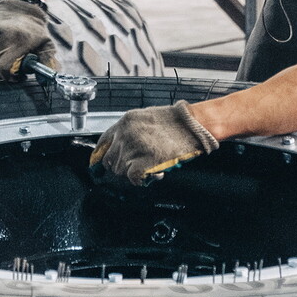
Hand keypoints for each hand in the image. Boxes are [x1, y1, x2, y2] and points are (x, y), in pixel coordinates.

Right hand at [0, 0, 57, 79]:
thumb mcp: (47, 44)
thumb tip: (45, 81)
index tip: (17, 74)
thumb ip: (48, 63)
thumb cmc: (35, 30)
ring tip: (1, 58)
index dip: (10, 76)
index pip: (4, 68)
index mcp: (18, 40)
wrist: (21, 6)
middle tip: (8, 68)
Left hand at [89, 101, 218, 185]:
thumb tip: (120, 148)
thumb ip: (130, 131)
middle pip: (110, 160)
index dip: (103, 156)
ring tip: (149, 166)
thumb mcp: (146, 118)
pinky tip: (150, 174)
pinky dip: (140, 179)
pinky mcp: (145, 160)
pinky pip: (132, 176)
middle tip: (136, 166)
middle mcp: (125, 133)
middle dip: (121, 167)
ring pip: (121, 170)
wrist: (194, 125)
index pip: (102, 143)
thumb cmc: (175, 122)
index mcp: (125, 122)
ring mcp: (134, 146)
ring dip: (133, 172)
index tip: (102, 165)